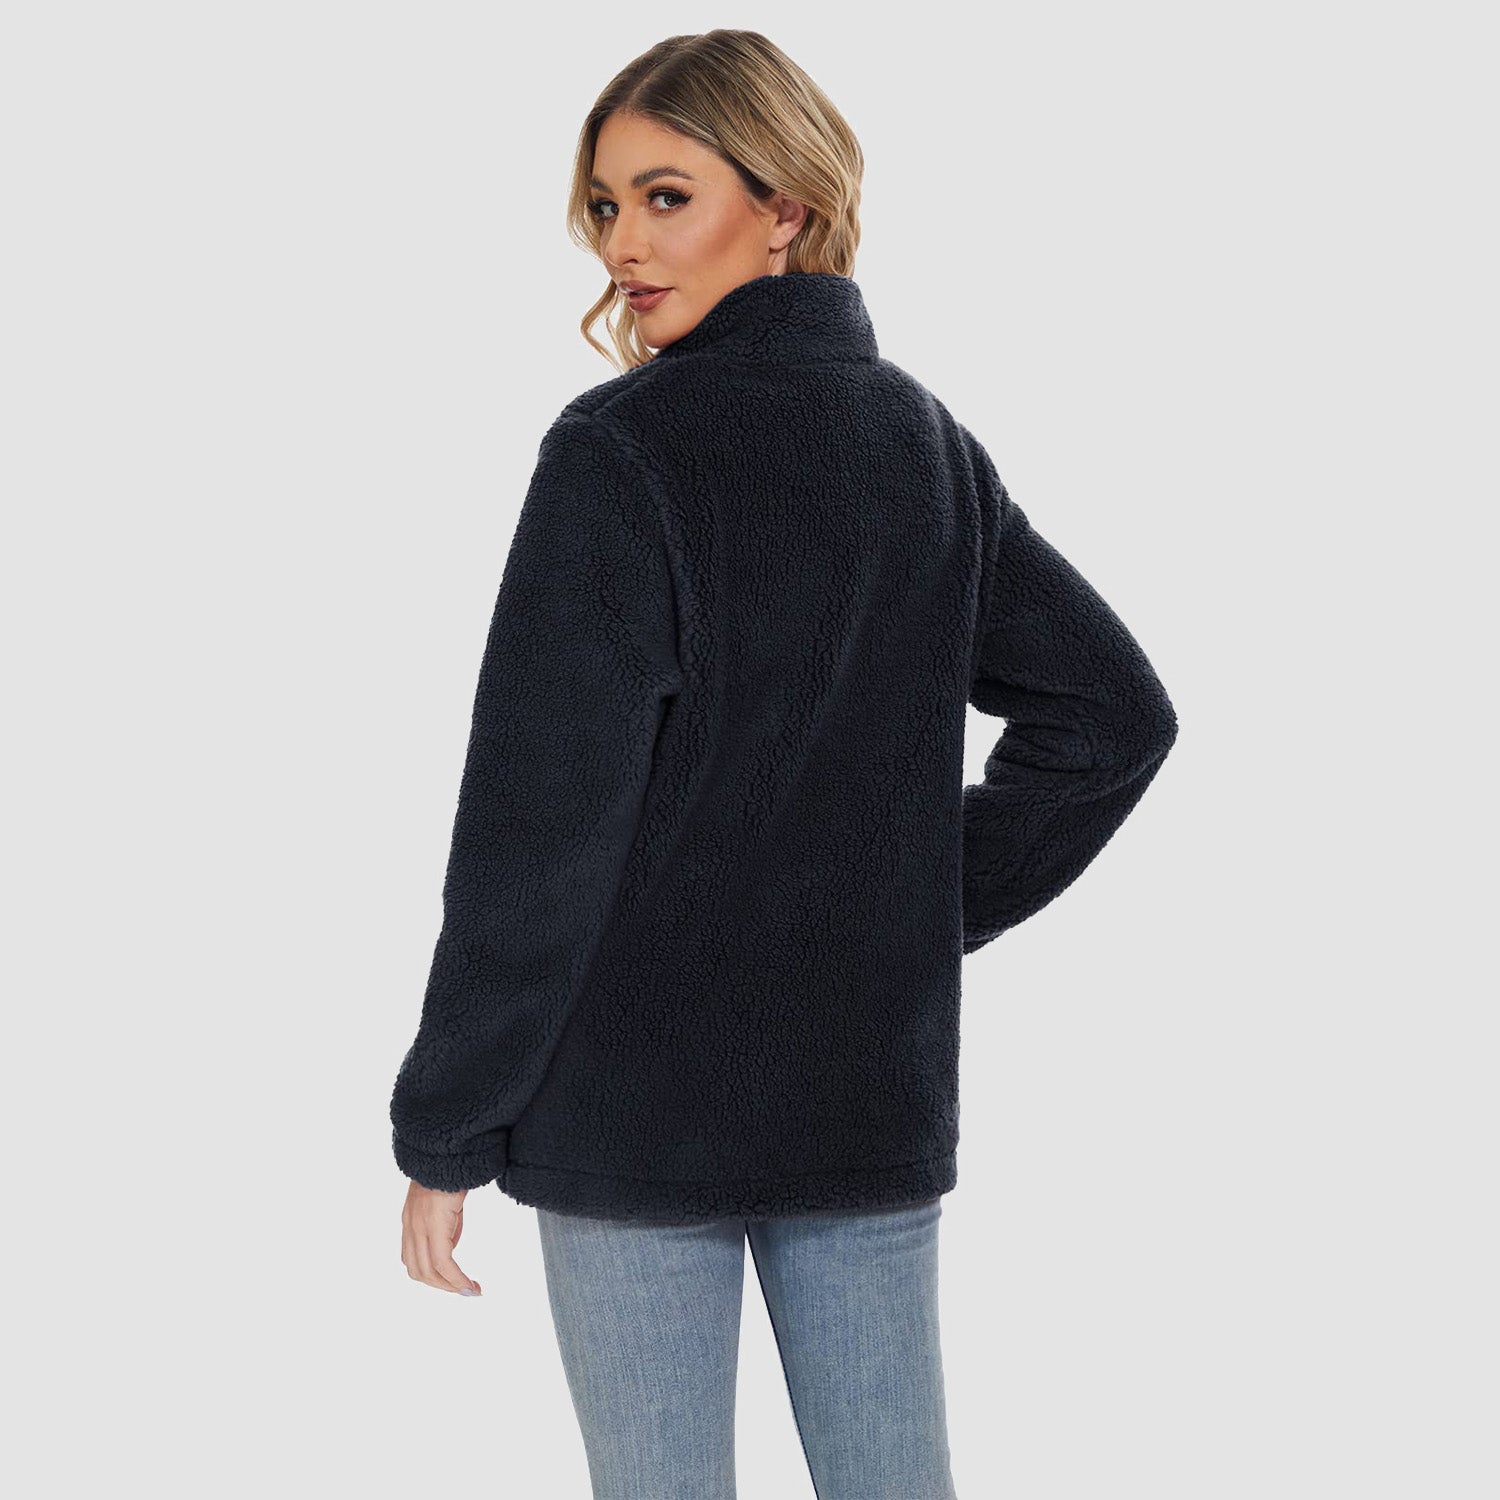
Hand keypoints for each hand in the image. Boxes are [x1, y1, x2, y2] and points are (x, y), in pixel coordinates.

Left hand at [401, 1180, 482, 1295]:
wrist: (448, 1152)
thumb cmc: (450, 1173)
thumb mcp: (445, 1205)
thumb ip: (444, 1228)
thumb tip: (450, 1248)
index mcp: (411, 1222)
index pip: (414, 1262)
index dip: (432, 1278)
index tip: (454, 1284)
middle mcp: (411, 1227)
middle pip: (419, 1272)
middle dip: (443, 1286)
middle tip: (464, 1291)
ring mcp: (419, 1226)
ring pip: (429, 1271)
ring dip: (450, 1286)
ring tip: (470, 1290)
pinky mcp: (433, 1224)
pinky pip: (443, 1262)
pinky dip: (456, 1278)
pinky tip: (469, 1283)